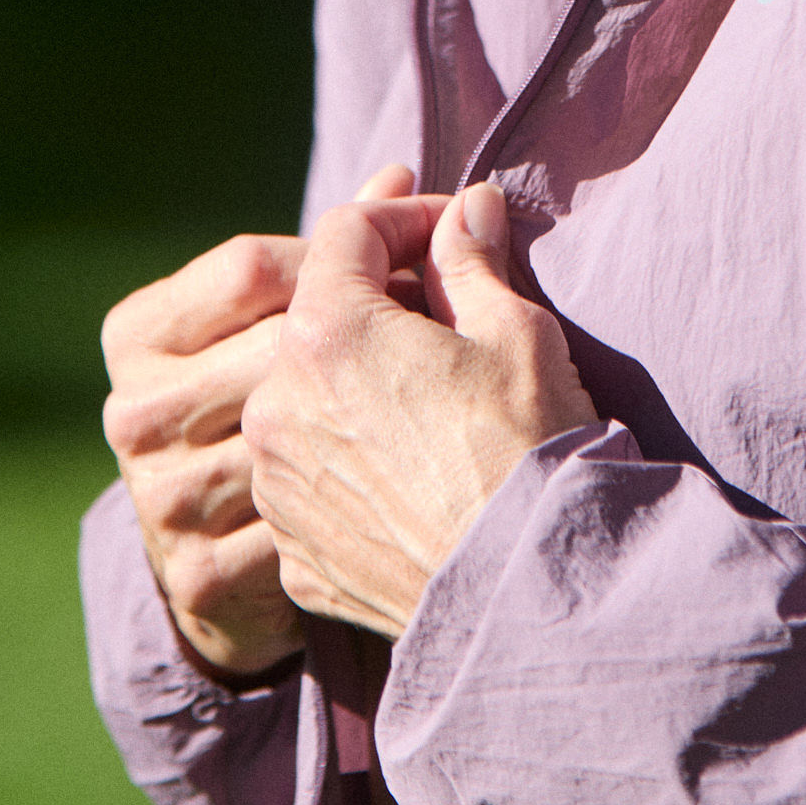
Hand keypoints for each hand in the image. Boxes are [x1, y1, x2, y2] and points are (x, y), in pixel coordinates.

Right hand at [101, 164, 423, 682]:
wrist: (269, 565)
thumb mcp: (318, 318)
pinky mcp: (201, 572)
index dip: (353, 244)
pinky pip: (301, 518)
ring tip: (438, 401)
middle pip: (278, 349)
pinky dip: (357, 501)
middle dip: (376, 331)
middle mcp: (138, 411)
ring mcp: (165, 495)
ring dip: (371, 419)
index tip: (431, 242)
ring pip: (290, 436)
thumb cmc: (313, 411)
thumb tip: (417, 177)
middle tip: (455, 328)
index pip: (253, 264)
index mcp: (140, 331)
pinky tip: (398, 487)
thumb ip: (365, 249)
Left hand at [244, 181, 598, 639]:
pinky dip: (351, 463)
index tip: (454, 232)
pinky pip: (313, 480)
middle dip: (378, 301)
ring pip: (306, 401)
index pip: (347, 231)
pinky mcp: (293, 551)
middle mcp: (275, 406)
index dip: (406, 216)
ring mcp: (277, 486)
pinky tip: (411, 471)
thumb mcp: (517, 333)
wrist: (530, 597)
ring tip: (430, 399)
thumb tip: (468, 208)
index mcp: (326, 333)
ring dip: (356, 385)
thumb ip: (472, 260)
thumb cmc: (530, 452)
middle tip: (447, 309)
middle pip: (316, 318)